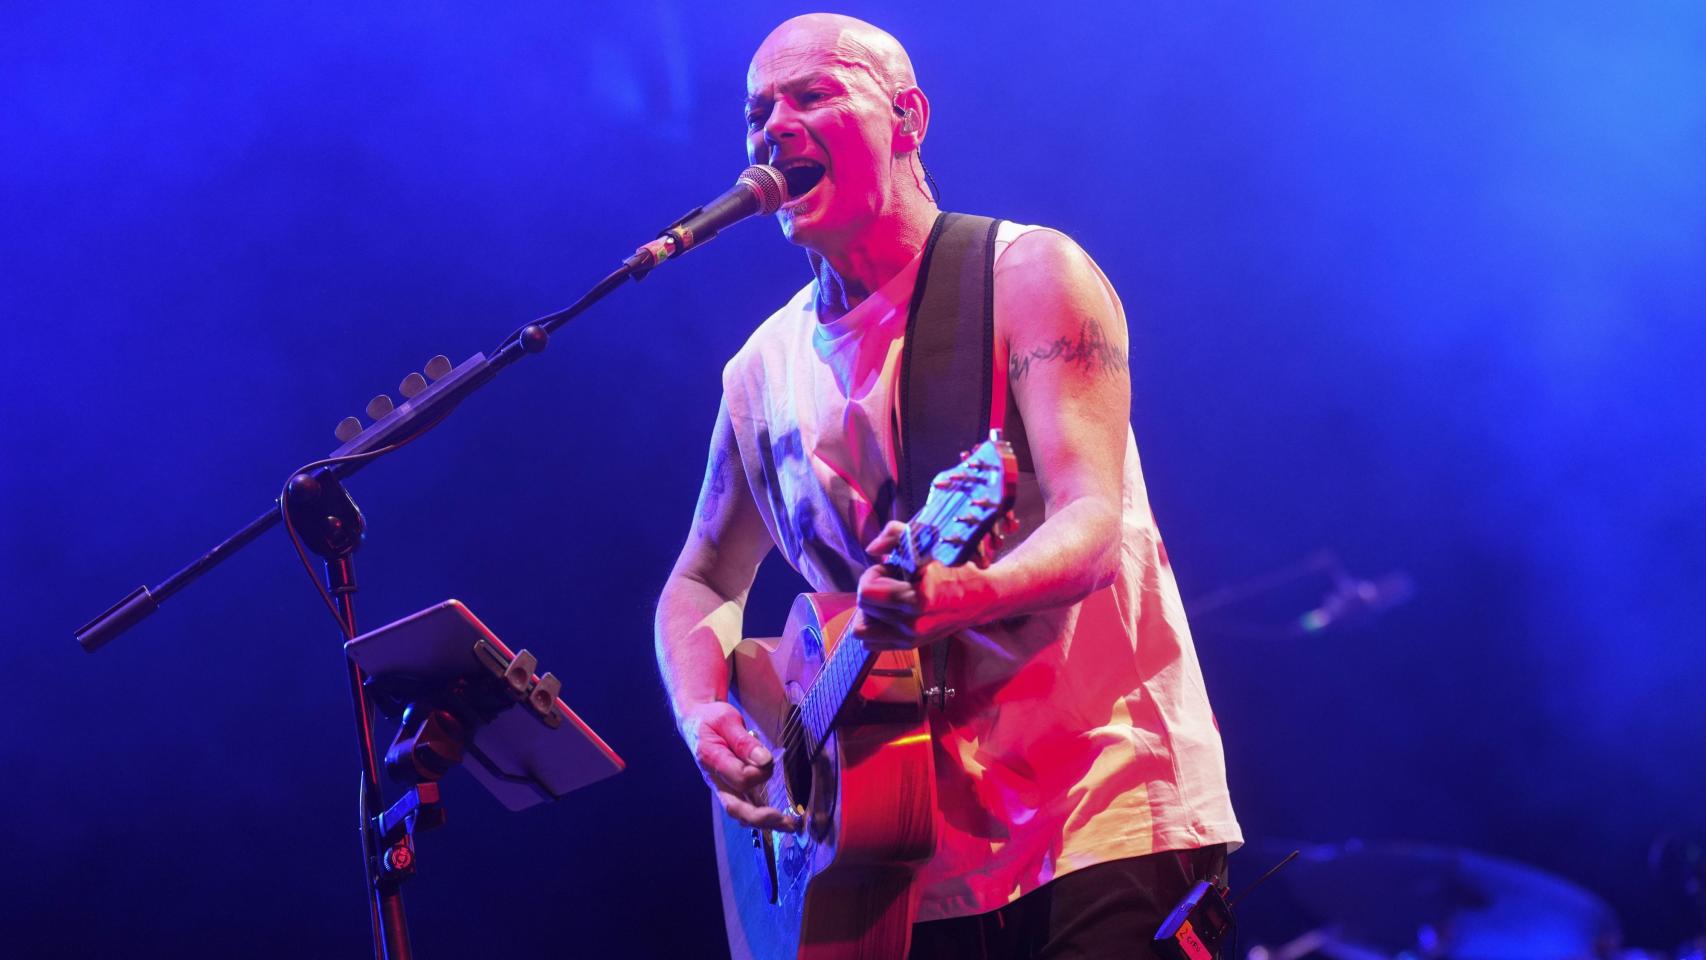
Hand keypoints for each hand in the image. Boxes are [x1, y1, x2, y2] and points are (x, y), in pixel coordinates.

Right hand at [679, 700, 798, 831]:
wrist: (696, 722)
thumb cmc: (712, 719)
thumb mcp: (727, 720)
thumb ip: (744, 742)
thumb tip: (764, 760)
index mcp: (711, 759)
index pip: (739, 777)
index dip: (759, 773)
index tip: (770, 759)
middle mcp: (715, 779)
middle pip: (736, 807)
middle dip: (761, 816)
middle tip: (785, 819)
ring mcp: (721, 787)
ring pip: (740, 813)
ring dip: (765, 822)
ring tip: (790, 825)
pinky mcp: (729, 789)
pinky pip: (744, 808)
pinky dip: (761, 817)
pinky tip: (779, 821)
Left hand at [853, 521, 990, 649]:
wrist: (983, 596)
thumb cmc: (957, 566)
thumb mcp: (930, 542)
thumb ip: (895, 535)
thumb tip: (871, 548)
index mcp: (919, 597)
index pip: (868, 591)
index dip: (873, 574)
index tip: (889, 567)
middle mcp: (914, 622)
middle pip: (863, 608)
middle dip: (870, 590)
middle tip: (888, 581)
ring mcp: (913, 637)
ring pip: (862, 630)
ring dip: (870, 612)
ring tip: (888, 599)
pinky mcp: (912, 645)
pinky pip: (872, 643)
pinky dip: (875, 627)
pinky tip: (890, 612)